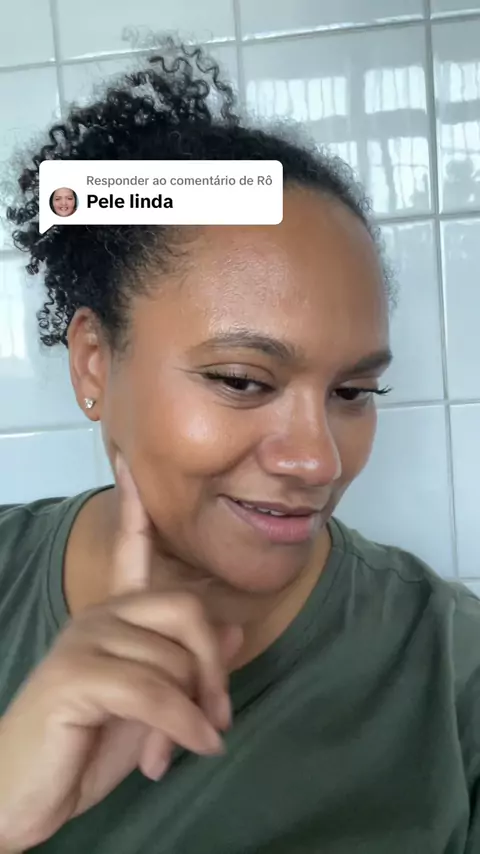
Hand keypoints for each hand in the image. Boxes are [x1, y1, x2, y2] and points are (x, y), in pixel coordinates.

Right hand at [0, 455, 241, 850]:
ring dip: (194, 713)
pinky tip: (193, 750)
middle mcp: (99, 616)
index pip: (128, 549)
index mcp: (114, 617)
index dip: (134, 508)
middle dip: (213, 665)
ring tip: (185, 749)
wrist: (21, 796)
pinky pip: (155, 691)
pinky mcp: (76, 674)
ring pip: (174, 659)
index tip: (129, 462)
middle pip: (185, 609)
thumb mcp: (152, 707)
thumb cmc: (85, 746)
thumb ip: (187, 667)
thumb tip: (233, 630)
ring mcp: (85, 640)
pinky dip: (184, 726)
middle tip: (218, 714)